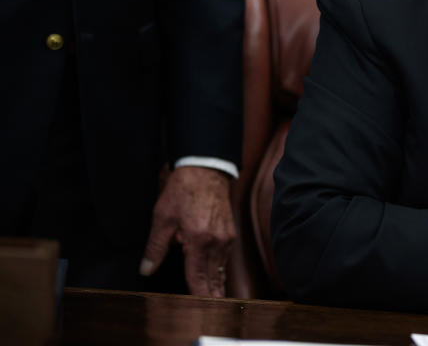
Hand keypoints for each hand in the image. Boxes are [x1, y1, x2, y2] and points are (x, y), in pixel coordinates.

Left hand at [140, 166, 235, 296]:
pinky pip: (225, 256)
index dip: (198, 294)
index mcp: (198, 240)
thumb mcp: (162, 218)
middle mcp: (216, 242)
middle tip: (212, 308)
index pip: (198, 276)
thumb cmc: (183, 191)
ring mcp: (226, 237)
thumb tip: (146, 270)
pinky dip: (220, 267)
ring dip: (217, 281)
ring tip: (216, 296)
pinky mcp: (230, 231)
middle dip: (212, 293)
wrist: (206, 170)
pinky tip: (216, 272)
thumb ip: (155, 248)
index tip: (200, 307)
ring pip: (221, 267)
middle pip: (214, 276)